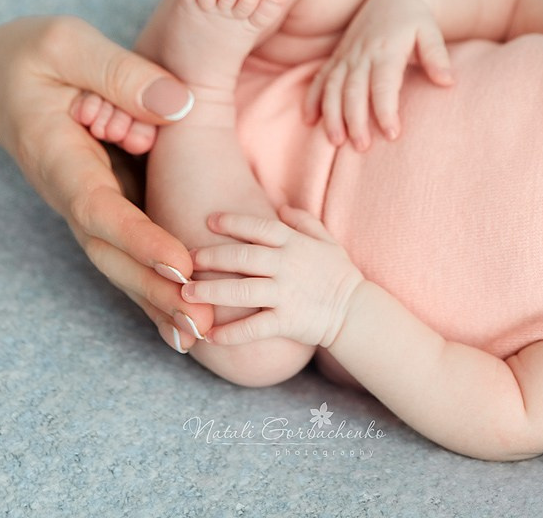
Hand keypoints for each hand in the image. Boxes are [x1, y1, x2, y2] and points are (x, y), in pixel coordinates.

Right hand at [0, 16, 212, 350]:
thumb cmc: (32, 58)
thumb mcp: (67, 44)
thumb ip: (119, 72)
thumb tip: (178, 103)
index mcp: (60, 157)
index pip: (100, 207)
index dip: (140, 238)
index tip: (180, 266)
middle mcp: (73, 194)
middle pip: (112, 252)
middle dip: (155, 290)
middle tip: (202, 322)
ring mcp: (89, 208)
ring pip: (121, 264)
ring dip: (158, 301)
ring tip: (203, 333)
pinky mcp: (107, 208)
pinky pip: (131, 254)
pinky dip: (155, 290)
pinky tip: (185, 323)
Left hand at [183, 205, 364, 347]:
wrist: (356, 312)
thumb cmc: (339, 274)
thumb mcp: (327, 241)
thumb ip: (304, 221)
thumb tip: (280, 207)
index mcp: (295, 244)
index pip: (259, 228)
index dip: (233, 222)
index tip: (209, 221)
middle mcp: (288, 266)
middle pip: (242, 258)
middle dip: (211, 257)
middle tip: (187, 261)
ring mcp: (287, 295)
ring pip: (241, 291)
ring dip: (210, 292)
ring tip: (186, 293)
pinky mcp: (287, 322)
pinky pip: (253, 328)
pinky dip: (230, 333)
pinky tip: (209, 335)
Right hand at [302, 0, 452, 150]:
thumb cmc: (416, 19)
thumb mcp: (431, 32)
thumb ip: (437, 56)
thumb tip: (448, 81)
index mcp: (386, 50)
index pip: (384, 84)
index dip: (386, 110)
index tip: (392, 134)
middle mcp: (362, 54)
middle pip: (354, 90)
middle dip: (355, 119)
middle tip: (362, 147)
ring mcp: (346, 56)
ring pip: (332, 87)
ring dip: (331, 114)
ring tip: (335, 141)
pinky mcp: (337, 58)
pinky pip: (320, 79)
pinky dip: (312, 99)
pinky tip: (309, 120)